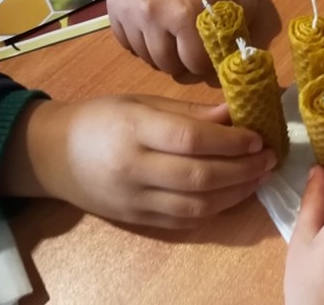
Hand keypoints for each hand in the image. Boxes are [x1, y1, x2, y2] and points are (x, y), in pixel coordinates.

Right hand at [0, 95, 275, 228]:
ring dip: (237, 192)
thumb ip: (189, 112)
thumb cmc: (103, 119)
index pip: (191, 139)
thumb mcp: (142, 102)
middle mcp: (134, 168)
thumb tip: (236, 113)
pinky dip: (216, 209)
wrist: (53, 156)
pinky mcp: (138, 220)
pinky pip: (185, 221)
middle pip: (199, 176)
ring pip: (197, 205)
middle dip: (243, 169)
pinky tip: (236, 194)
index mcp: (134, 129)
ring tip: (260, 176)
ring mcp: (136, 199)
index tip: (258, 138)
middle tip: (270, 158)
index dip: (231, 141)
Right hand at [107, 0, 256, 75]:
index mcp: (187, 14)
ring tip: (172, 39)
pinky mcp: (115, 6)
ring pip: (145, 56)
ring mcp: (130, 10)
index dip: (205, 64)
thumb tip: (234, 64)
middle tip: (189, 51)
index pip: (194, 63)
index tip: (208, 56)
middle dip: (182, 63)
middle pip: (167, 64)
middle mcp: (154, 14)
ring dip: (160, 54)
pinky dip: (139, 43)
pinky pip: (125, 42)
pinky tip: (154, 30)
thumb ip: (241, 32)